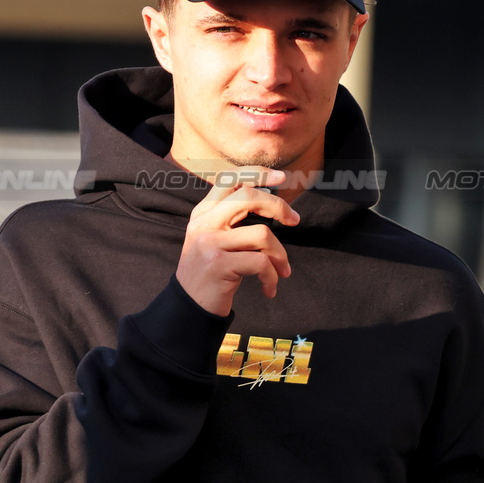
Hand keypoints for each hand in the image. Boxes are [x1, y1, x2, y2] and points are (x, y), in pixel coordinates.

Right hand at [175, 167, 299, 315]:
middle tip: (294, 220)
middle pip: (247, 197)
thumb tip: (269, 202)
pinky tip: (268, 288)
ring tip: (282, 271)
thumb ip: (231, 220)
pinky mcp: (219, 265)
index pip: (229, 179)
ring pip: (261, 233)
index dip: (258, 174)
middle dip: (278, 206)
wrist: (188, 308)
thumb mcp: (212, 240)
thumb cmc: (209, 274)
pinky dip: (272, 277)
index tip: (281, 178)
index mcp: (202, 213)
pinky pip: (261, 263)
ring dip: (280, 255)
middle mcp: (203, 223)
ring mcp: (209, 243)